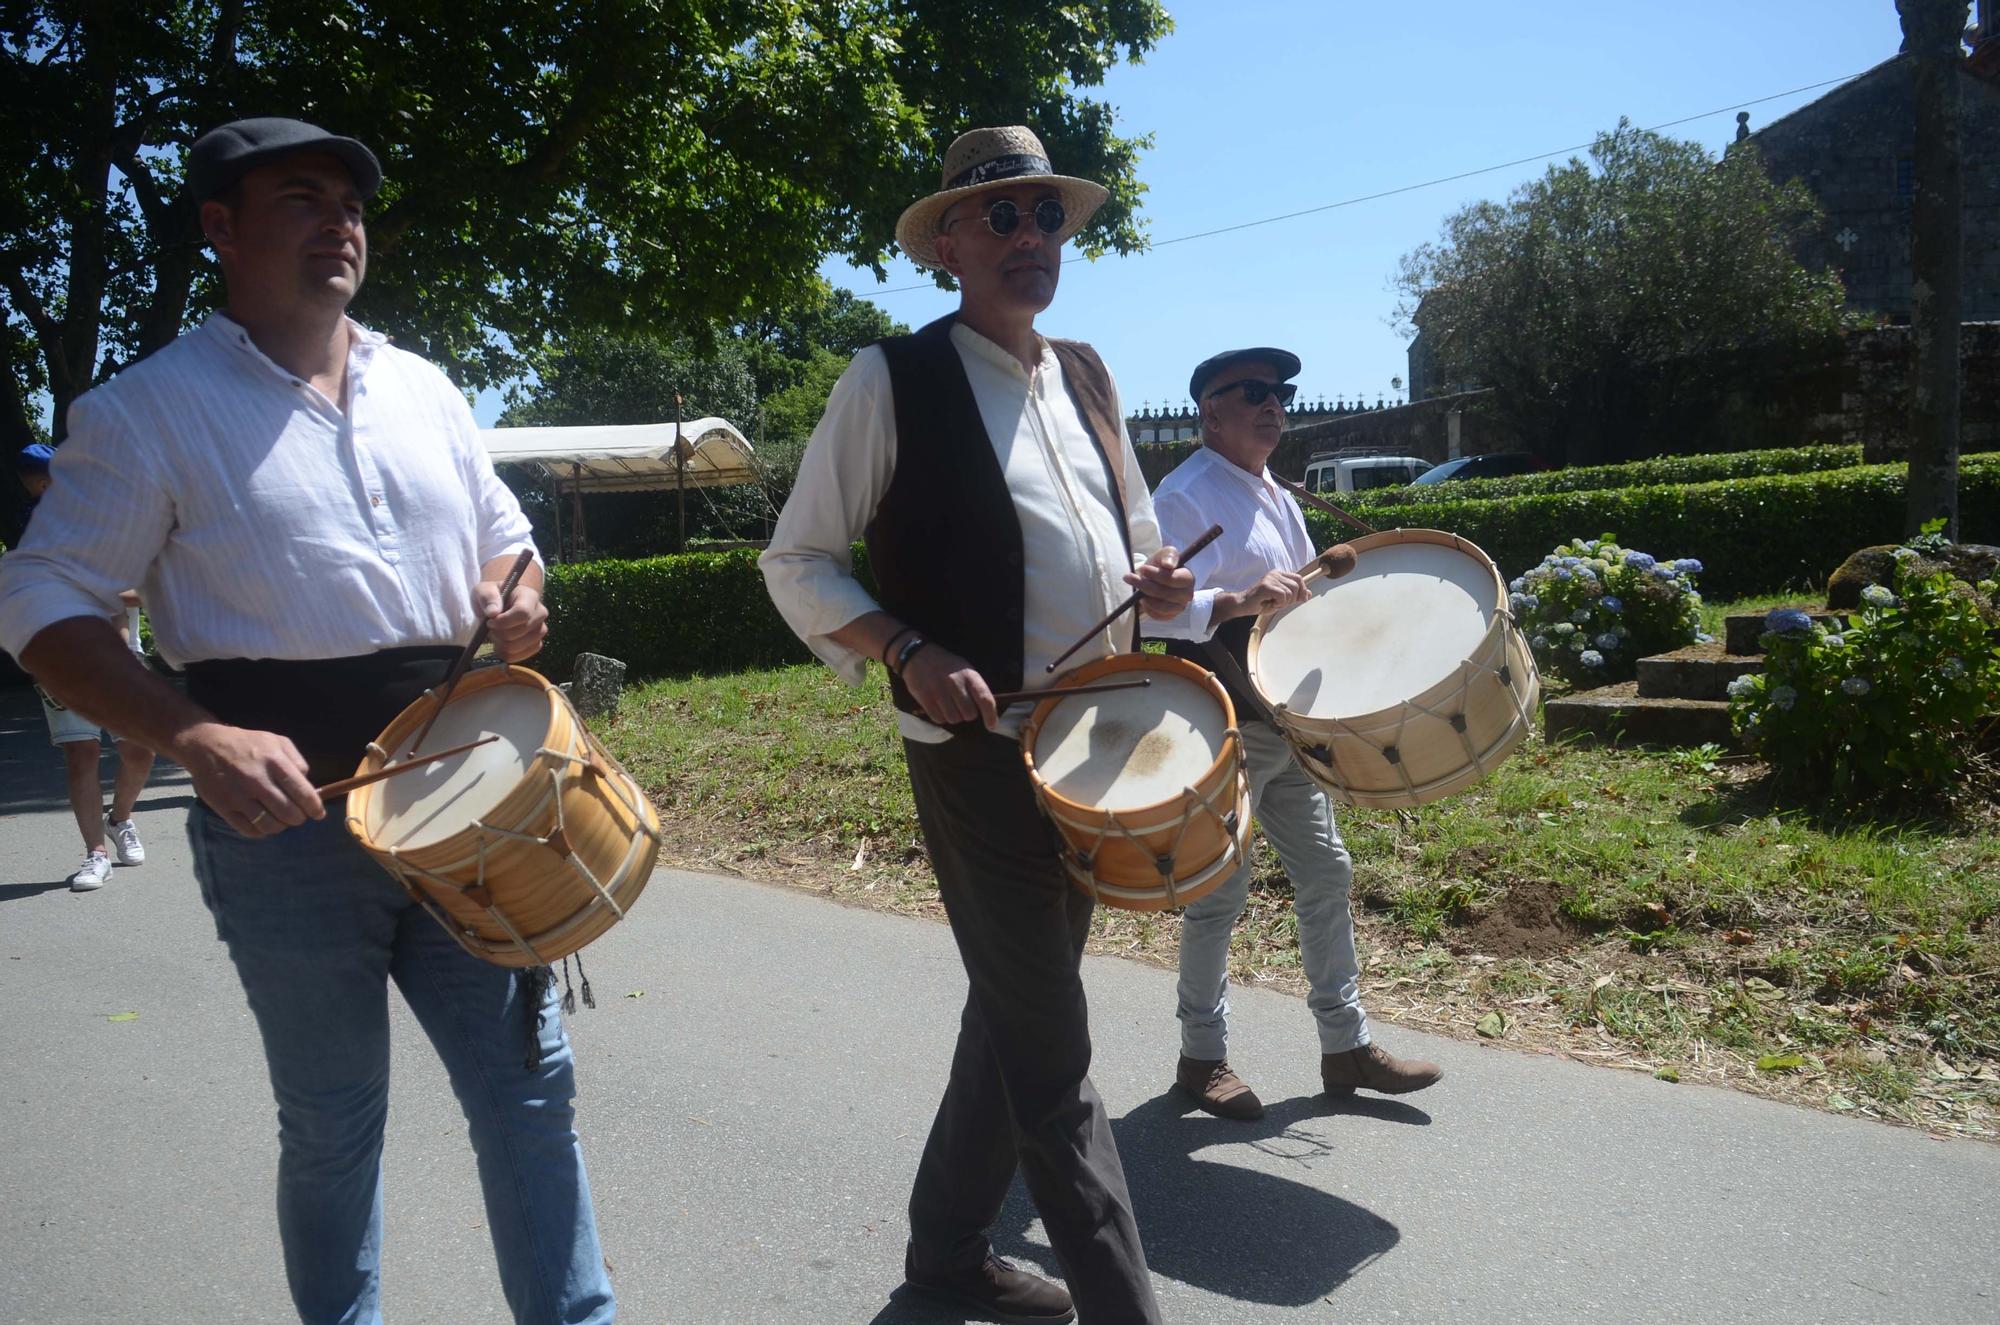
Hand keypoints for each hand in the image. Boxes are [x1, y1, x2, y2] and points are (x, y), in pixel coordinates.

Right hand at [171, 722, 321, 836]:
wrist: (207, 745)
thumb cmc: (248, 743)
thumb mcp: (277, 741)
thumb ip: (297, 761)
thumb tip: (309, 784)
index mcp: (275, 762)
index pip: (303, 793)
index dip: (314, 807)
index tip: (319, 814)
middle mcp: (257, 780)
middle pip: (288, 813)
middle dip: (299, 818)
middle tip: (298, 816)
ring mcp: (239, 796)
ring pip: (270, 825)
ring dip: (281, 826)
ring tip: (281, 820)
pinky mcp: (224, 807)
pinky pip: (248, 830)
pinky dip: (261, 831)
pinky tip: (264, 823)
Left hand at [475, 581, 546, 661]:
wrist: (497, 607)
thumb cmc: (491, 597)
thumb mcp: (484, 590)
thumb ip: (487, 597)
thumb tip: (493, 612)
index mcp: (529, 596)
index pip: (523, 613)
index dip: (504, 621)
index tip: (489, 622)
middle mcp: (540, 613)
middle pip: (521, 631)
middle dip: (500, 634)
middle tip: (489, 629)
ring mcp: (540, 630)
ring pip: (520, 646)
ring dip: (501, 645)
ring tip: (494, 636)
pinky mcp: (536, 644)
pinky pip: (522, 656)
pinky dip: (507, 654)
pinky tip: (499, 646)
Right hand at [900, 644, 997, 729]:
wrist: (919, 655)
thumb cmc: (947, 665)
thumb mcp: (965, 669)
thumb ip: (976, 688)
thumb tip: (987, 712)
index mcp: (969, 675)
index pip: (985, 699)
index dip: (990, 715)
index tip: (991, 726)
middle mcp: (955, 683)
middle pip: (969, 714)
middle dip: (967, 714)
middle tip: (961, 706)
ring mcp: (939, 691)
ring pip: (954, 719)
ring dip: (953, 716)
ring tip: (949, 705)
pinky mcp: (925, 698)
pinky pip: (939, 719)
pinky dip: (941, 717)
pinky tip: (939, 706)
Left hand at [1125, 546, 1196, 620]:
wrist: (1152, 578)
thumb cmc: (1160, 565)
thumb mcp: (1164, 554)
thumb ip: (1169, 555)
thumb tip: (1168, 565)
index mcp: (1188, 578)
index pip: (1174, 579)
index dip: (1157, 575)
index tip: (1142, 569)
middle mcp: (1187, 594)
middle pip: (1166, 594)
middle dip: (1146, 585)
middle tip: (1130, 577)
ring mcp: (1179, 607)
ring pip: (1161, 606)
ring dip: (1145, 597)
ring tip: (1137, 588)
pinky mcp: (1170, 616)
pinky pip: (1157, 615)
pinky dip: (1147, 607)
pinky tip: (1142, 598)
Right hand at [1225, 569, 1309, 619]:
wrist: (1241, 605)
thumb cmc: (1261, 603)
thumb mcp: (1281, 599)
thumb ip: (1294, 595)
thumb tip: (1309, 593)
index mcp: (1279, 574)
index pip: (1299, 579)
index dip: (1303, 590)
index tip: (1301, 600)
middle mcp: (1275, 573)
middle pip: (1297, 586)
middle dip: (1293, 599)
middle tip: (1280, 604)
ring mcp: (1270, 578)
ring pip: (1290, 592)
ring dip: (1284, 603)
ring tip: (1273, 604)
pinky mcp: (1265, 586)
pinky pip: (1282, 596)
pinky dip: (1279, 604)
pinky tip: (1270, 604)